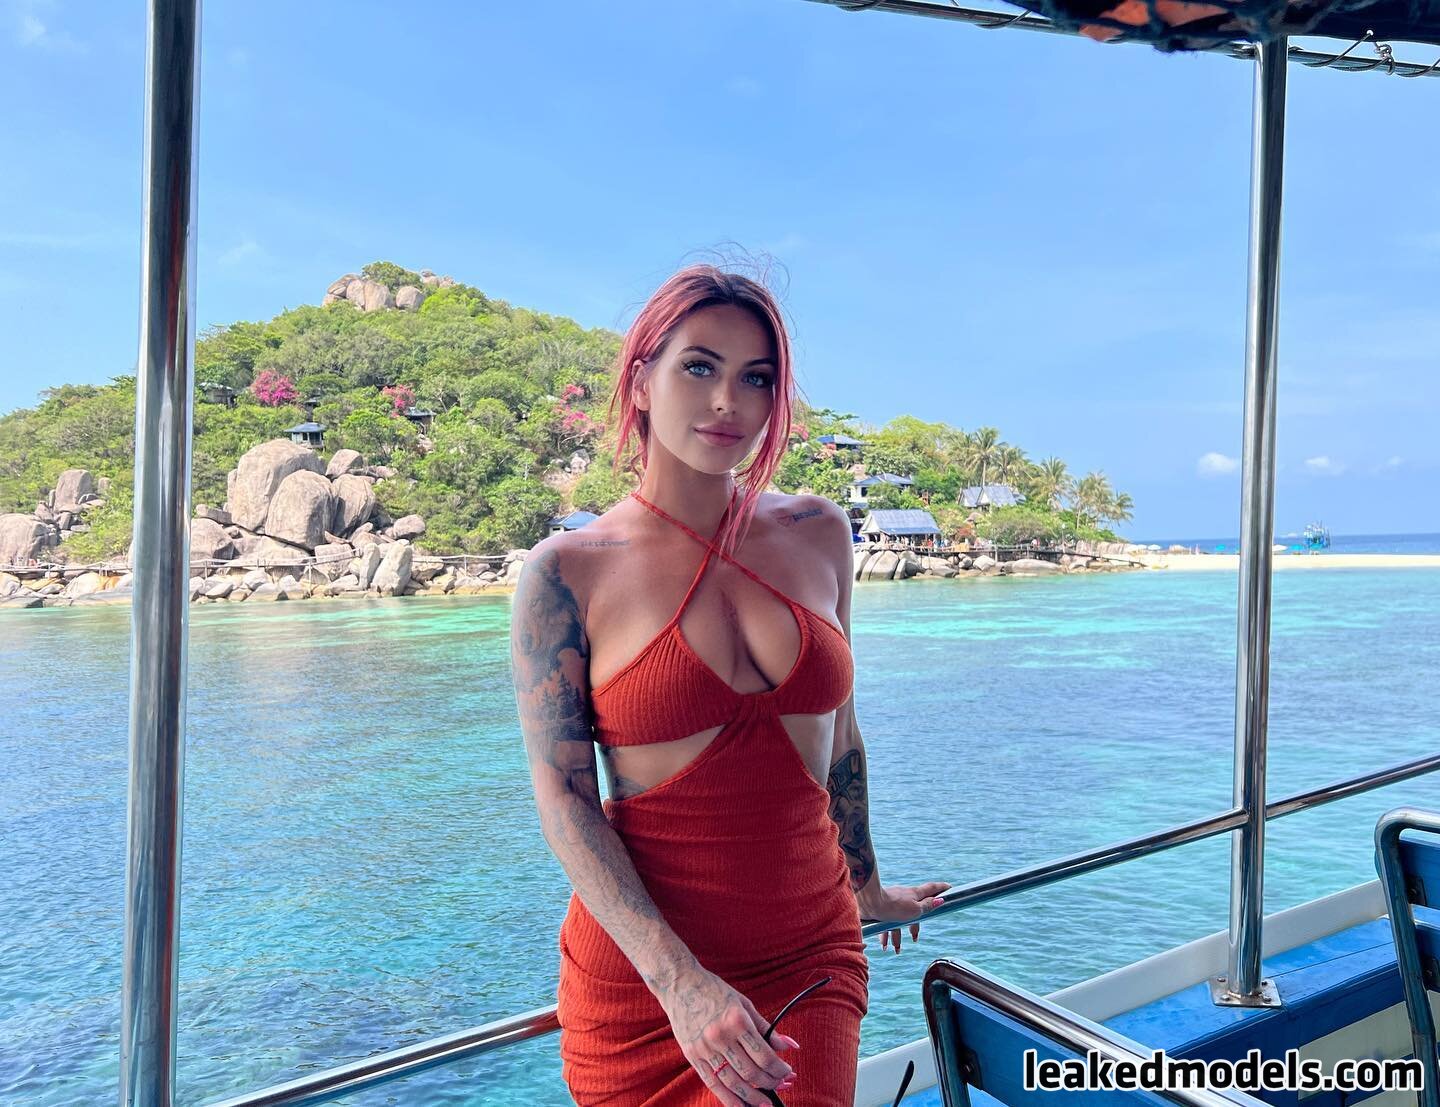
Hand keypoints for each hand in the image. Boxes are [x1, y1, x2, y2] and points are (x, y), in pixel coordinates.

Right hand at [657, 963, 798, 1105]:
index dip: (779, 1070)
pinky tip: (741, 1106)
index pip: (764, 1056)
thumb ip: (765, 1028)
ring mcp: (705, 1049)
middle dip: (770, 1084)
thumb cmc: (715, 991)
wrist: (680, 984)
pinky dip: (729, 1099)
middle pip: (751, 1072)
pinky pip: (713, 1084)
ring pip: (733, 1083)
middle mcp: (721, 1036)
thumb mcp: (744, 1004)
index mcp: (737, 1021)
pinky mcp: (693, 1056)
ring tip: (765, 1103)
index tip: (787, 1073)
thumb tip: (789, 1046)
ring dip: (752, 1097)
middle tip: (781, 1086)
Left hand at [858, 880, 950, 953]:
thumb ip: (927, 906)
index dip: (941, 888)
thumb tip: (940, 900)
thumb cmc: (894, 907)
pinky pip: (885, 923)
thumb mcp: (915, 909)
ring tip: (896, 949)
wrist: (869, 902)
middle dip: (913, 927)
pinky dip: (886, 935)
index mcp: (915, 894)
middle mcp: (904, 897)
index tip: (949, 887)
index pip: (932, 889)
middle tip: (914, 938)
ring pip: (898, 921)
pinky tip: (883, 945)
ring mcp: (892, 902)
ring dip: (897, 937)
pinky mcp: (881, 909)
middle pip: (914, 911)